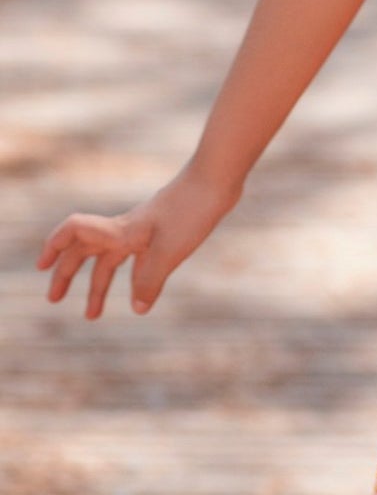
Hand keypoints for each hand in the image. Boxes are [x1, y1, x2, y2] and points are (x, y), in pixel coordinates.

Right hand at [35, 161, 241, 319]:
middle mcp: (127, 229)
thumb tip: (137, 309)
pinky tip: (139, 293)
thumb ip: (150, 279)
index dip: (55, 246)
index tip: (41, 267)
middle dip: (67, 274)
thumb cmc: (192, 209)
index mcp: (121, 231)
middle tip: (53, 300)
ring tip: (92, 314)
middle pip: (85, 250)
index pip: (75, 231)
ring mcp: (144, 230)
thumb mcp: (170, 250)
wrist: (217, 180)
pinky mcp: (163, 231)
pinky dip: (129, 276)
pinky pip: (135, 258)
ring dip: (98, 284)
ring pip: (110, 258)